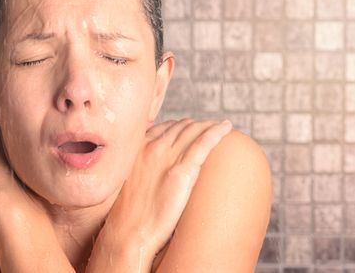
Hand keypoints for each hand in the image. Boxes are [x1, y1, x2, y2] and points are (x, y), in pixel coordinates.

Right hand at [98, 119, 232, 260]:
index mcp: (137, 148)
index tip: (191, 129)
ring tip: (221, 127)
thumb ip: (139, 168)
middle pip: (181, 126)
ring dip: (209, 125)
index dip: (180, 126)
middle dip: (197, 125)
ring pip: (194, 131)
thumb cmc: (128, 213)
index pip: (165, 127)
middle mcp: (152, 147)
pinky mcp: (182, 172)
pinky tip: (227, 129)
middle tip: (210, 128)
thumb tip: (151, 171)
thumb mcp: (127, 181)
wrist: (129, 231)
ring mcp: (167, 158)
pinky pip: (203, 144)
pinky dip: (217, 133)